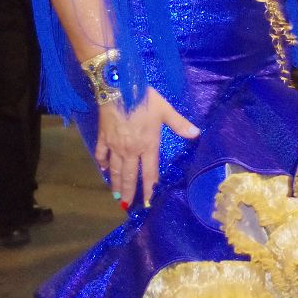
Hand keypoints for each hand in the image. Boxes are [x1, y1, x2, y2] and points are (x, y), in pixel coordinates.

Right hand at [96, 87, 198, 208]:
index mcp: (148, 145)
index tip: (147, 202)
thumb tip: (196, 133)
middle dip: (129, 193)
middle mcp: (131, 150)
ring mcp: (115, 146)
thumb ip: (179, 124)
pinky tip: (103, 169)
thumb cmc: (145, 100)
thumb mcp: (165, 110)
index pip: (149, 173)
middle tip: (126, 207)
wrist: (118, 89)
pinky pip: (101, 155)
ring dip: (116, 184)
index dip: (149, 188)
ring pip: (115, 170)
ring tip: (116, 196)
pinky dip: (102, 163)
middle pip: (130, 176)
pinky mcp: (103, 138)